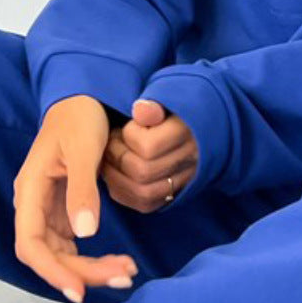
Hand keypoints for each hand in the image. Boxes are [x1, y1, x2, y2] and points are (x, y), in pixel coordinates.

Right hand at [13, 94, 138, 302]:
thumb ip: (83, 190)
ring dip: (91, 269)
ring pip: (62, 254)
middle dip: (83, 272)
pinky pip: (73, 245)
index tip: (79, 290)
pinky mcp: (63, 211)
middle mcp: (34, 205)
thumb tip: (85, 234)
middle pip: (49, 255)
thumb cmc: (80, 117)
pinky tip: (117, 262)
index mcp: (30, 189)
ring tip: (127, 272)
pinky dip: (93, 258)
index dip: (51, 271)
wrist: (84, 99)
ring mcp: (48, 210)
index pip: (30, 244)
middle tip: (123, 277)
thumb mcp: (84, 149)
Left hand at [100, 97, 199, 212]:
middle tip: (109, 141)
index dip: (128, 135)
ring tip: (108, 158)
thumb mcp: (165, 97)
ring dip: (116, 177)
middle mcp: (190, 161)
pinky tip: (115, 174)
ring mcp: (183, 180)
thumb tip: (140, 110)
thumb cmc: (172, 107)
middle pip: (143, 172)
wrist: (193, 122)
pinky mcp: (173, 194)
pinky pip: (144, 204)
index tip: (124, 125)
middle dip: (117, 157)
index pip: (148, 146)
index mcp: (188, 132)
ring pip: (143, 194)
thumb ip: (153, 105)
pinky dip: (122, 192)